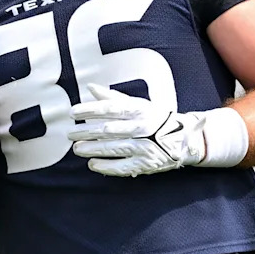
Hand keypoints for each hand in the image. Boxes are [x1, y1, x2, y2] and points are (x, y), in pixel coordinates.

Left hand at [67, 83, 206, 176]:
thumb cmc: (155, 118)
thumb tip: (91, 87)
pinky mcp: (146, 163)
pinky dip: (106, 166)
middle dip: (86, 131)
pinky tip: (92, 164)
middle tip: (70, 134)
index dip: (90, 110)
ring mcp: (144, 146)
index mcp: (139, 110)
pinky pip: (123, 166)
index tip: (73, 112)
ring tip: (77, 148)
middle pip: (108, 129)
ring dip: (92, 149)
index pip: (110, 108)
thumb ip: (113, 97)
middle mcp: (142, 127)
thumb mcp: (138, 104)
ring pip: (113, 148)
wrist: (184, 138)